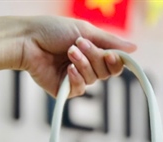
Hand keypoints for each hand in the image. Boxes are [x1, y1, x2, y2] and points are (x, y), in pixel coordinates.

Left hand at [16, 16, 136, 96]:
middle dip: (95, 57)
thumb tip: (135, 49)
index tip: (112, 54)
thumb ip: (109, 42)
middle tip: (79, 44)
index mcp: (92, 51)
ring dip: (83, 64)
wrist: (27, 41)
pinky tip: (67, 69)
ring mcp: (75, 79)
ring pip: (93, 79)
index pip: (113, 62)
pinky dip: (76, 78)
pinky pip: (80, 89)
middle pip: (105, 71)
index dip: (116, 61)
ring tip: (69, 52)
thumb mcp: (85, 31)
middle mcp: (86, 66)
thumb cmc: (52, 31)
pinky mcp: (64, 90)